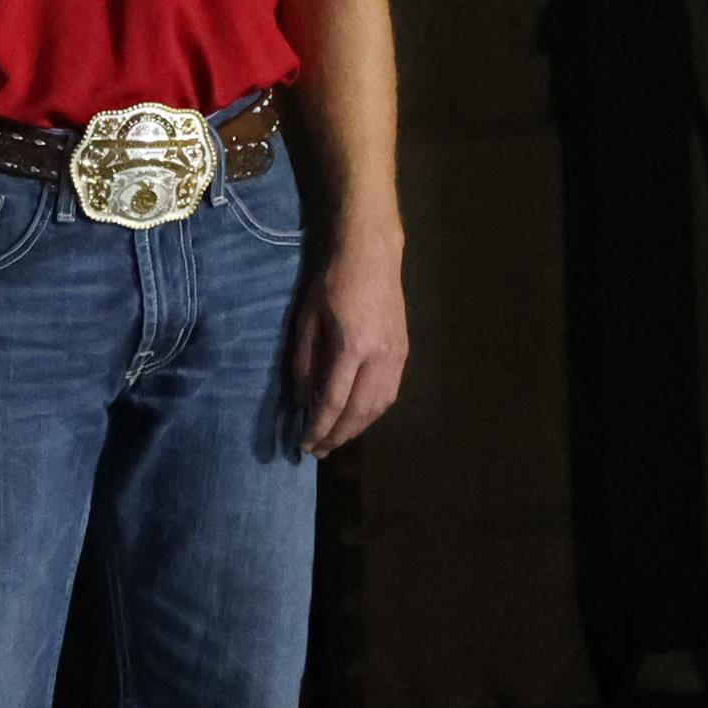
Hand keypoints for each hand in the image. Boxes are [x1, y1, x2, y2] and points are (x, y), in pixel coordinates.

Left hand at [289, 233, 408, 455]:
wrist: (371, 255)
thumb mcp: (306, 320)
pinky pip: (389, 393)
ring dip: (357, 428)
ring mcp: (398, 356)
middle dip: (339, 436)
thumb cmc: (331, 282)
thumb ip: (304, 363)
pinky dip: (372, 412)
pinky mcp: (404, 352)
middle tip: (318, 452)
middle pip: (361, 411)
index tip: (305, 445)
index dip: (319, 427)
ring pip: (379, 406)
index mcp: (353, 347)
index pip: (335, 401)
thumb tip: (302, 401)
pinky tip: (357, 418)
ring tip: (335, 440)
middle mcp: (381, 357)